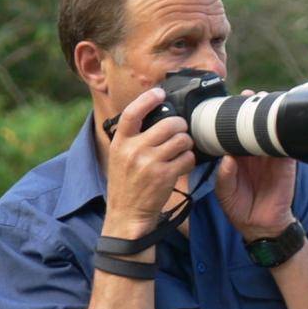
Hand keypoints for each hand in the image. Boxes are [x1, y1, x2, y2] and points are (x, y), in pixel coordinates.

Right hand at [103, 88, 194, 237]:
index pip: (132, 113)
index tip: (159, 92)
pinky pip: (187, 158)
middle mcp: (133, 150)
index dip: (147, 99)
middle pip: (168, 123)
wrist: (126, 216)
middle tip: (180, 132)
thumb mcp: (119, 158)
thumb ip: (132, 138)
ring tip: (180, 151)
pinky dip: (188, 161)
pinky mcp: (164, 176)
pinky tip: (181, 166)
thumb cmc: (125, 186)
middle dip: (180, 126)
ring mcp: (149, 163)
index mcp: (120, 142)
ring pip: (181, 139)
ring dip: (186, 144)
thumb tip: (153, 116)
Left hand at [215, 90, 296, 240]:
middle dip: (252, 108)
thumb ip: (224, 176)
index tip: (229, 102)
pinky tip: (280, 125)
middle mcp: (254, 153)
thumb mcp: (224, 192)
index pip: (235, 131)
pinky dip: (285, 135)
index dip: (233, 117)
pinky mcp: (285, 164)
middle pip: (254, 125)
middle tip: (248, 95)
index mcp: (237, 156)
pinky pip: (287, 146)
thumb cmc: (239, 207)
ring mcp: (271, 157)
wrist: (260, 225)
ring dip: (269, 116)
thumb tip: (227, 158)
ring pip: (271, 131)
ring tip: (264, 102)